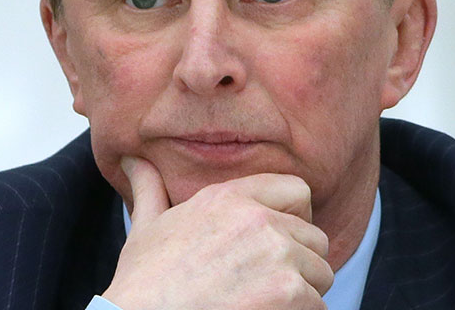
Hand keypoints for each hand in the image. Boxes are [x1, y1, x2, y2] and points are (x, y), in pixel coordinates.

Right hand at [101, 156, 333, 309]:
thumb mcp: (145, 226)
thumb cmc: (142, 283)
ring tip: (265, 301)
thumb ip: (150, 188)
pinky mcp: (286, 291)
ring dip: (301, 292)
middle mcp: (257, 218)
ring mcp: (275, 253)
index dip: (295, 219)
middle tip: (268, 282)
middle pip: (315, 237)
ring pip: (320, 273)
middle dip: (300, 263)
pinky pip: (317, 304)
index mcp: (228, 197)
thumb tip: (133, 160)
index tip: (279, 243)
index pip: (297, 191)